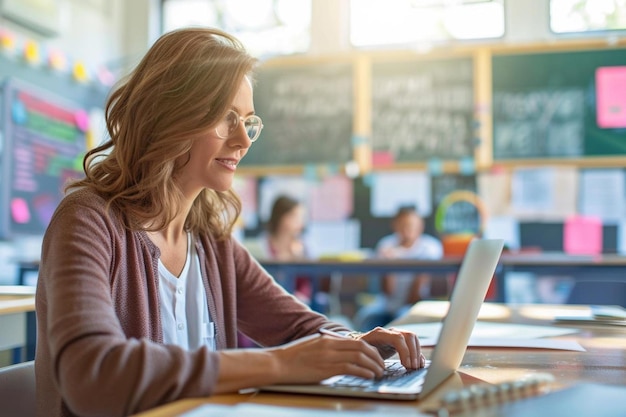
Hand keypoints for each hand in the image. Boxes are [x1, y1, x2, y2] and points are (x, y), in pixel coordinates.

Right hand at [270, 333, 384, 383]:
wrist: (277, 363)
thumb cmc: (291, 358)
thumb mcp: (312, 348)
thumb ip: (326, 348)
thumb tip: (340, 355)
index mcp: (328, 340)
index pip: (356, 341)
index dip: (370, 350)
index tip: (376, 358)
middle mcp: (330, 345)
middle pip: (362, 347)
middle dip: (376, 357)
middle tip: (382, 366)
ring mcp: (328, 356)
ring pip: (360, 357)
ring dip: (373, 365)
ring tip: (379, 373)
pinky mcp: (326, 368)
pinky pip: (351, 368)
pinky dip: (364, 372)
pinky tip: (369, 376)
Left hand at [356, 327, 424, 369]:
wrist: (358, 345)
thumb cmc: (359, 350)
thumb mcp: (361, 353)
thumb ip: (369, 357)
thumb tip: (377, 367)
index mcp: (379, 333)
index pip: (398, 338)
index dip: (405, 351)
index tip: (407, 365)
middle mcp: (389, 331)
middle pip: (408, 336)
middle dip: (413, 353)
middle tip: (413, 368)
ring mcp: (396, 334)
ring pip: (413, 338)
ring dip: (417, 352)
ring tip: (416, 367)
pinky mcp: (400, 340)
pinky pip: (413, 342)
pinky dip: (417, 352)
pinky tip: (419, 363)